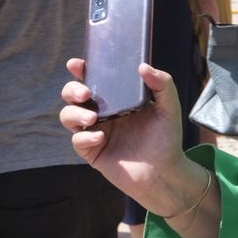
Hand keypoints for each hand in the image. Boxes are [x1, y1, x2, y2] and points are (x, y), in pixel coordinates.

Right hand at [60, 59, 188, 207]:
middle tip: (85, 93)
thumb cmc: (166, 139)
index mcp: (117, 98)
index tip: (76, 64)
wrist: (165, 172)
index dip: (82, 70)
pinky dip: (85, 136)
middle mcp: (103, 112)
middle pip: (73, 95)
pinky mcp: (92, 151)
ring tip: (93, 117)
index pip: (95, 79)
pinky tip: (100, 137)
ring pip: (68, 116)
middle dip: (71, 90)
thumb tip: (143, 66)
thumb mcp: (169, 108)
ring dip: (74, 113)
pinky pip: (77, 140)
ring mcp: (95, 131)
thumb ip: (162, 84)